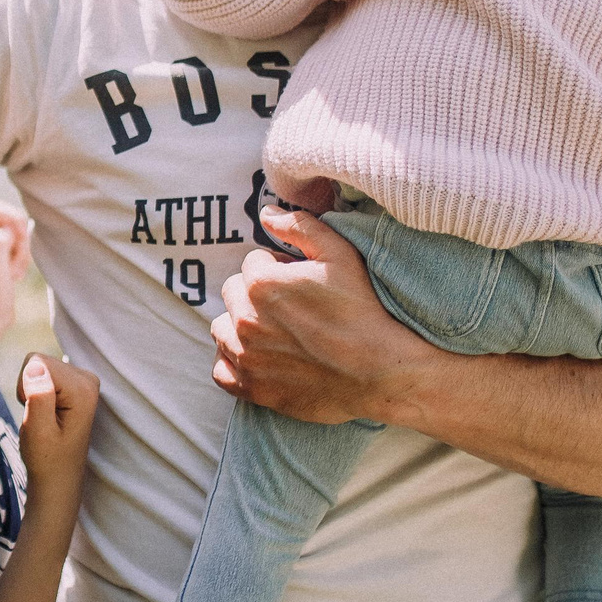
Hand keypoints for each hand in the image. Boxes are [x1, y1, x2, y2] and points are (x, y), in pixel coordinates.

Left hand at [0, 201, 33, 354]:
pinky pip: (17, 248)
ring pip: (16, 235)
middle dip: (20, 240)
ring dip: (21, 253)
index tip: (20, 240)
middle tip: (16, 262)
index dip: (15, 220)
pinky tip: (14, 277)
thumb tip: (5, 230)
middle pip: (10, 220)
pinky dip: (21, 260)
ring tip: (13, 274)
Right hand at [13, 353, 97, 500]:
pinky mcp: (76, 382)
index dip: (25, 386)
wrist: (58, 477)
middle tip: (39, 417)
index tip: (36, 413)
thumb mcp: (37, 430)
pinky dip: (37, 389)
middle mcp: (88, 379)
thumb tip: (35, 365)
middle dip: (29, 386)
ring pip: (39, 365)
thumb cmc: (46, 458)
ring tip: (43, 417)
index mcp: (83, 389)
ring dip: (32, 390)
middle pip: (39, 360)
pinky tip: (48, 411)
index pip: (37, 362)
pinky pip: (44, 371)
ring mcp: (84, 380)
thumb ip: (38, 396)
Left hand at [210, 206, 422, 424]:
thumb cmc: (363, 310)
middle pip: (234, 294)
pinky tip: (258, 358)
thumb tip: (265, 213)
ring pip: (222, 329)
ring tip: (275, 332)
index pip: (252, 264)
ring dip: (240, 326)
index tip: (300, 283)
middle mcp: (245, 319)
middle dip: (255, 295)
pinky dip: (233, 363)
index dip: (277, 269)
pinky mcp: (252, 388)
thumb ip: (299, 226)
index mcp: (260, 283)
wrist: (380, 371)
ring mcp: (245, 356)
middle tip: (290, 307)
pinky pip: (221, 371)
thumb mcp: (339, 254)